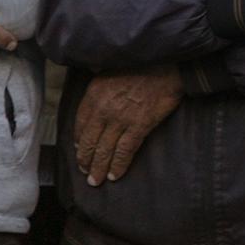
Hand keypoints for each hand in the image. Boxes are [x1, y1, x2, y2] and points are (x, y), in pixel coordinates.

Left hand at [71, 68, 182, 184]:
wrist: (166, 64)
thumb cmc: (139, 64)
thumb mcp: (109, 69)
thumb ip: (99, 86)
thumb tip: (93, 98)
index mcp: (94, 93)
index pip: (80, 123)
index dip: (78, 140)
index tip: (79, 149)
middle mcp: (103, 108)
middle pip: (89, 141)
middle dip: (85, 160)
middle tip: (85, 173)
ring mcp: (121, 119)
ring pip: (104, 149)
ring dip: (98, 168)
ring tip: (95, 180)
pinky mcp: (139, 126)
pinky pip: (125, 150)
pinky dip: (118, 165)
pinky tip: (115, 175)